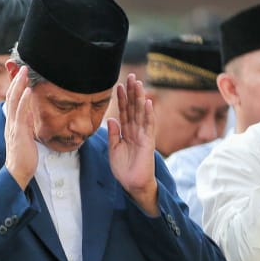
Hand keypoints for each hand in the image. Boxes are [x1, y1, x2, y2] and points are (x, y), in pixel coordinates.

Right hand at [3, 69, 38, 189]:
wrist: (18, 171)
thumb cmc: (23, 157)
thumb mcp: (26, 137)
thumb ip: (26, 125)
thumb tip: (31, 115)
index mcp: (11, 123)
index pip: (12, 101)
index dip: (15, 87)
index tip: (20, 75)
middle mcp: (10, 122)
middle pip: (10, 97)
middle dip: (16, 81)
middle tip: (22, 67)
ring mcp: (13, 126)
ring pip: (13, 101)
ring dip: (19, 85)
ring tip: (24, 72)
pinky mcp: (19, 131)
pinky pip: (20, 112)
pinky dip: (24, 100)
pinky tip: (27, 90)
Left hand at [106, 73, 158, 212]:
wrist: (132, 184)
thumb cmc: (124, 169)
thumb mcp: (114, 149)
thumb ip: (113, 134)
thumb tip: (110, 118)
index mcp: (126, 132)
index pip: (124, 111)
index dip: (122, 99)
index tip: (119, 85)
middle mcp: (136, 131)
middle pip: (133, 108)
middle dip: (132, 93)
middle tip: (131, 76)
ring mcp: (143, 135)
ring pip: (141, 113)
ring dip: (140, 98)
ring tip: (138, 84)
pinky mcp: (148, 142)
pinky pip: (148, 126)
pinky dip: (148, 114)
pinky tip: (147, 103)